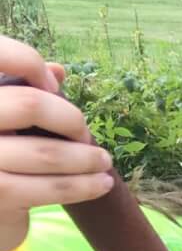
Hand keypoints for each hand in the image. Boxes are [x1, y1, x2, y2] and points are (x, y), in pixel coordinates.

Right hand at [0, 38, 112, 249]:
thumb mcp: (4, 121)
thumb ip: (20, 92)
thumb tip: (58, 70)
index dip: (29, 62)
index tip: (51, 86)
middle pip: (30, 104)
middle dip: (70, 119)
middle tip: (86, 134)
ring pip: (47, 153)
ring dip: (86, 159)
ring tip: (104, 162)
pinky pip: (50, 188)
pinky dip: (83, 186)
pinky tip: (100, 184)